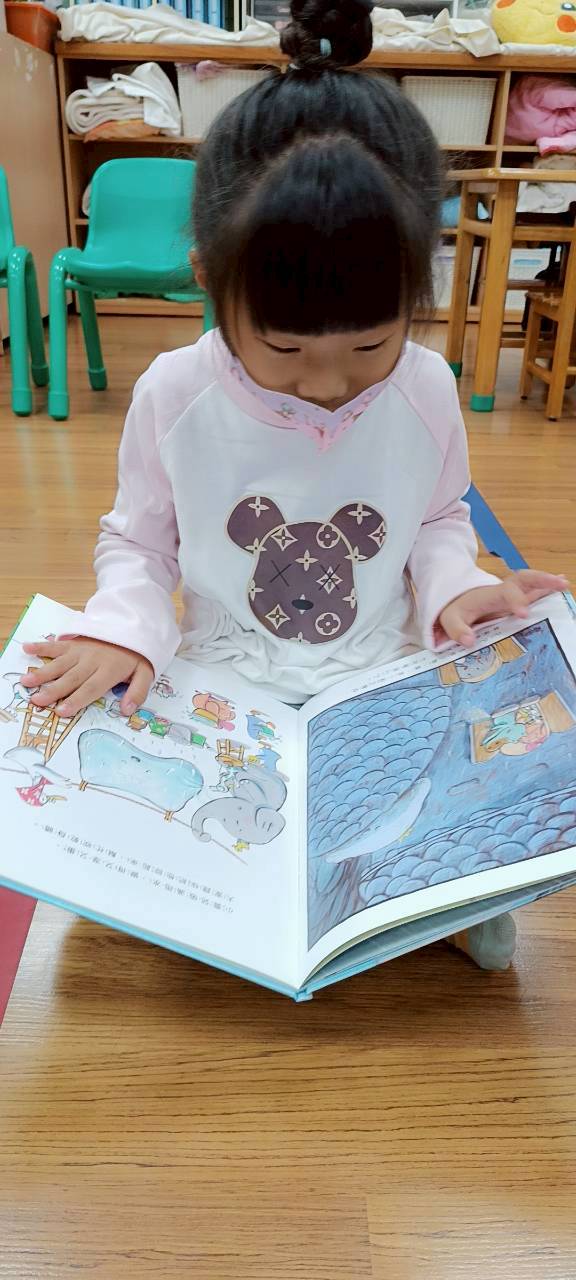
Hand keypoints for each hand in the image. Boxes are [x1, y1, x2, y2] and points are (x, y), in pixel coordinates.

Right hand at [20, 638, 153, 718]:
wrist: (132, 627)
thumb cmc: (136, 656)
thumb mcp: (146, 673)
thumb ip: (138, 692)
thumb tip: (127, 710)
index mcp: (109, 671)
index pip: (91, 688)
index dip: (76, 700)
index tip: (61, 711)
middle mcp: (92, 661)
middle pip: (71, 678)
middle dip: (53, 690)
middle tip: (36, 701)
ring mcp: (81, 651)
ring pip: (60, 663)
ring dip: (42, 672)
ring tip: (26, 681)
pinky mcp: (74, 642)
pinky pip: (57, 644)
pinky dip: (41, 646)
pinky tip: (26, 648)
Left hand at [439, 570, 568, 647]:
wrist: (456, 603)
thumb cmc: (456, 611)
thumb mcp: (449, 620)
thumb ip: (457, 630)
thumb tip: (469, 641)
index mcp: (490, 595)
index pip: (506, 593)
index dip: (516, 601)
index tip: (524, 614)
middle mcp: (504, 592)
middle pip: (524, 579)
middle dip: (542, 580)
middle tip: (560, 583)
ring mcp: (512, 596)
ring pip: (532, 584)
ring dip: (549, 583)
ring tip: (565, 584)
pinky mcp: (517, 601)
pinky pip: (534, 593)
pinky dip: (548, 590)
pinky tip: (562, 587)